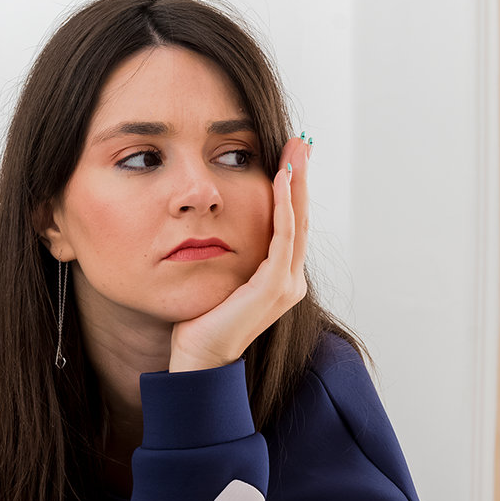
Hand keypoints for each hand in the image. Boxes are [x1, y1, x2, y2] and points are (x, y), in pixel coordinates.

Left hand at [168, 136, 310, 371]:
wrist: (199, 359)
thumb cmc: (202, 322)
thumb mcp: (220, 278)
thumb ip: (230, 255)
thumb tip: (217, 226)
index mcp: (281, 278)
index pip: (291, 223)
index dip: (293, 188)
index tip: (289, 155)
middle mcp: (291, 280)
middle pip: (301, 217)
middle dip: (301, 177)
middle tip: (301, 141)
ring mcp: (286, 285)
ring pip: (296, 222)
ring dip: (296, 183)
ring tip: (295, 151)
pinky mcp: (273, 287)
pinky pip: (282, 238)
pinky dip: (283, 207)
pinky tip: (279, 181)